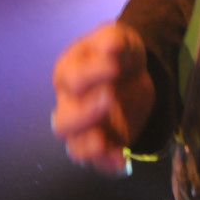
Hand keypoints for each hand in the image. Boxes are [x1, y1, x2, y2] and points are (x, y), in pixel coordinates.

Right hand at [51, 22, 154, 174]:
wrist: (136, 69)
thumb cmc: (117, 51)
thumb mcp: (118, 36)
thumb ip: (113, 39)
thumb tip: (111, 46)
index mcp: (68, 74)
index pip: (72, 79)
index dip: (92, 74)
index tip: (116, 65)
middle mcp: (70, 104)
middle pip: (64, 122)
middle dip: (84, 114)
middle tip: (109, 98)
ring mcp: (86, 128)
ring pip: (75, 146)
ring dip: (89, 147)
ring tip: (104, 142)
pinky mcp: (105, 143)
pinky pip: (100, 161)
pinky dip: (108, 164)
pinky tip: (122, 161)